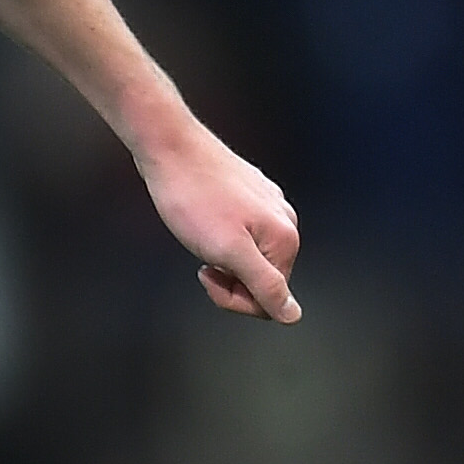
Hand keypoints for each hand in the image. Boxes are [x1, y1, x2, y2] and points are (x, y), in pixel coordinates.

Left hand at [137, 116, 302, 322]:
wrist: (170, 147)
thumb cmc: (193, 199)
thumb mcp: (228, 251)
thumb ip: (264, 286)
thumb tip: (293, 316)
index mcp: (286, 239)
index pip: (270, 299)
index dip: (232, 297)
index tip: (206, 273)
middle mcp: (286, 222)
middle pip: (262, 278)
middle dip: (229, 278)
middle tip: (201, 258)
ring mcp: (269, 206)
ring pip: (249, 256)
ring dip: (222, 258)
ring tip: (200, 235)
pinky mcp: (251, 194)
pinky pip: (240, 233)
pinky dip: (218, 237)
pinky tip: (202, 220)